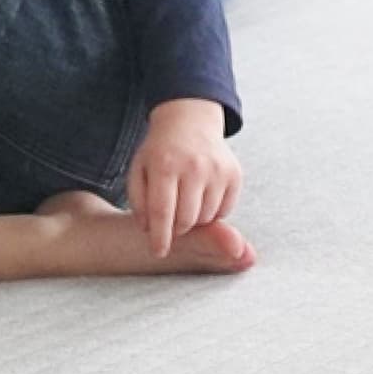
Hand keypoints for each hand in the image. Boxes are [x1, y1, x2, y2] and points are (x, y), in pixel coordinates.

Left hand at [126, 99, 239, 256]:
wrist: (190, 121)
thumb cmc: (160, 151)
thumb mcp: (139, 169)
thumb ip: (139, 200)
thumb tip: (149, 230)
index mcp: (164, 165)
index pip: (161, 211)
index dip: (160, 237)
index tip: (158, 251)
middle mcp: (194, 167)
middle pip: (186, 220)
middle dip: (177, 228)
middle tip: (171, 220)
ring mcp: (217, 170)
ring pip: (206, 218)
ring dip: (194, 219)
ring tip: (186, 201)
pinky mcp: (234, 174)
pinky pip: (224, 211)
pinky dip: (212, 212)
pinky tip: (202, 195)